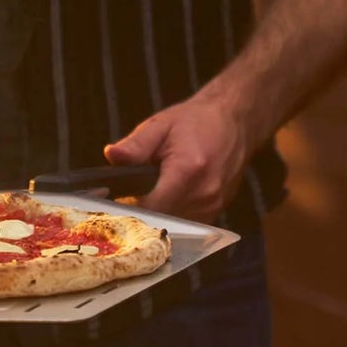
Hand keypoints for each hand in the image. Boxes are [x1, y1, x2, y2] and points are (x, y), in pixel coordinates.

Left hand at [104, 95, 250, 220]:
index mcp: (188, 171)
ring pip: (173, 225)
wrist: (234, 122)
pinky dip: (172, 215)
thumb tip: (112, 155)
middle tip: (126, 197)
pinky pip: (186, 223)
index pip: (151, 208)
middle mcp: (204, 193)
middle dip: (140, 212)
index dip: (129, 209)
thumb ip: (135, 145)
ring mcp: (214, 205)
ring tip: (147, 194)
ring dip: (157, 214)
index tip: (114, 203)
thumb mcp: (160, 126)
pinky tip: (165, 198)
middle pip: (161, 220)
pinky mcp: (217, 211)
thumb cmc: (195, 121)